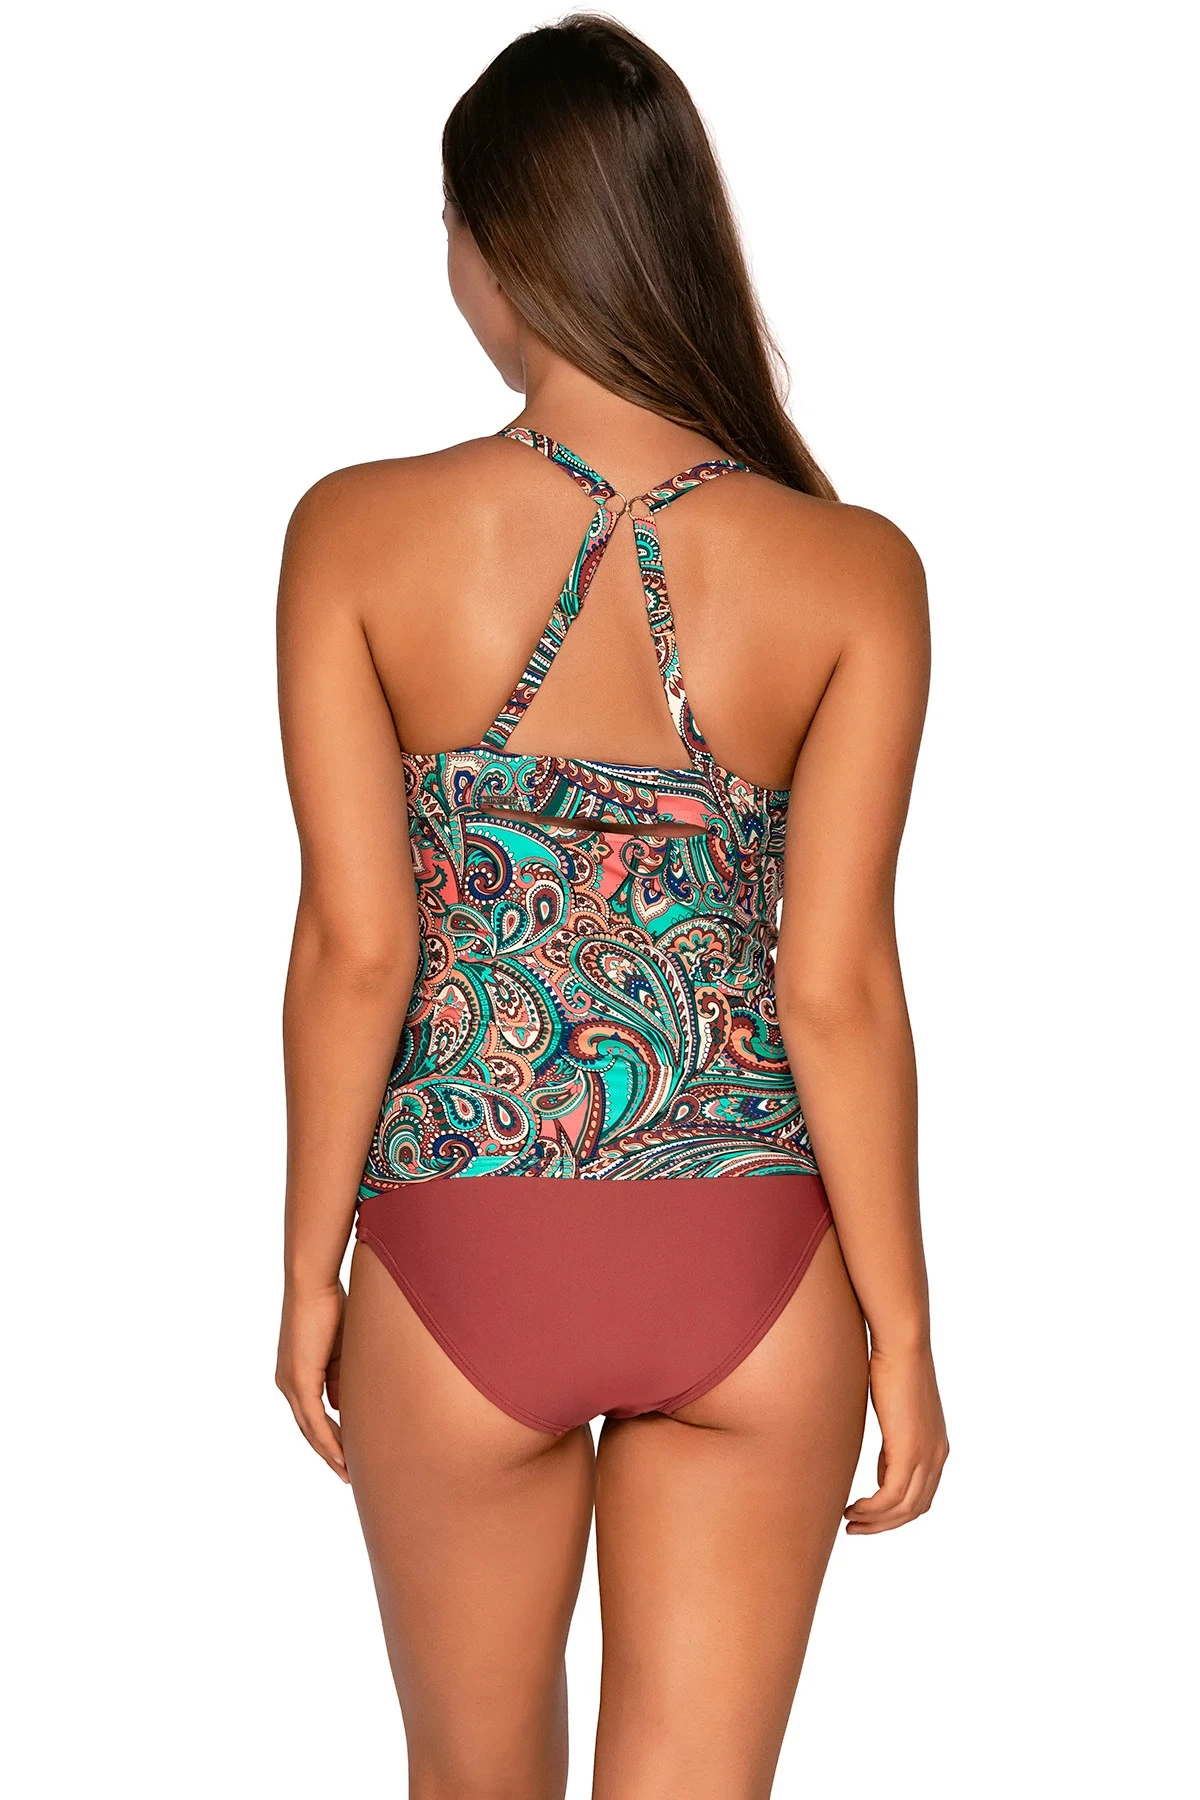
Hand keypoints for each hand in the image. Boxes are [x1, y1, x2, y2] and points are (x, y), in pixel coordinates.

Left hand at [276, 1281, 348, 1482]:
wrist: (313, 1283)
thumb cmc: (330, 1304)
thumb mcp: (341, 1348)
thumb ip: (340, 1376)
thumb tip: (343, 1403)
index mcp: (296, 1373)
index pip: (312, 1414)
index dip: (329, 1435)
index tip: (347, 1453)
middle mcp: (288, 1383)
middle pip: (308, 1429)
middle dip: (329, 1453)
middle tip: (347, 1474)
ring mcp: (290, 1383)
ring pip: (310, 1430)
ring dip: (330, 1453)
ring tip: (347, 1474)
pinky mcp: (299, 1380)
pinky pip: (314, 1420)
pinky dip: (329, 1441)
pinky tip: (341, 1457)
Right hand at [844, 1343, 947, 1533]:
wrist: (903, 1345)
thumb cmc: (894, 1368)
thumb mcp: (896, 1415)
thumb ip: (894, 1444)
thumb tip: (883, 1471)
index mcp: (937, 1448)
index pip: (920, 1496)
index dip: (895, 1513)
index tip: (867, 1514)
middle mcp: (937, 1457)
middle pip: (914, 1509)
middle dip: (884, 1525)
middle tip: (855, 1527)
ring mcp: (926, 1456)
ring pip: (903, 1508)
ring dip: (874, 1521)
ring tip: (849, 1520)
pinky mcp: (910, 1452)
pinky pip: (890, 1497)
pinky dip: (872, 1510)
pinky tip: (853, 1507)